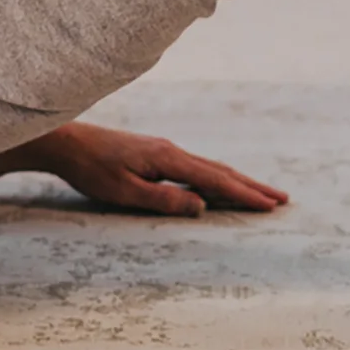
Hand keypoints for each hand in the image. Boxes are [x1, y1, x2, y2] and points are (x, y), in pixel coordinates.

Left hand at [29, 122, 288, 216]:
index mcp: (168, 159)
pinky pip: (197, 166)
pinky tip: (221, 184)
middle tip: (281, 199)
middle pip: (221, 171)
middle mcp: (172, 151)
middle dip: (252, 186)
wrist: (67, 142)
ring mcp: (165, 150)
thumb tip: (202, 207)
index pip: (215, 181)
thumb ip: (164, 199)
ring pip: (211, 167)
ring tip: (261, 192)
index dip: (245, 195)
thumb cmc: (92, 170)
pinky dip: (218, 177)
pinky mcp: (157, 153)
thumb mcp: (125, 192)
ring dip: (238, 181)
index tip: (270, 205)